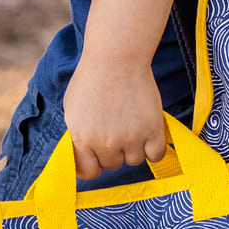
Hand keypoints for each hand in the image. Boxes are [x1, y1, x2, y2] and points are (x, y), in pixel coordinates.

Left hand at [63, 57, 166, 179]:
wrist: (117, 56)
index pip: (89, 172)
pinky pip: (155, 155)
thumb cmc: (93, 76)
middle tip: (117, 125)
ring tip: (132, 121)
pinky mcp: (152, 130)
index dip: (95, 163)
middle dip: (115, 149)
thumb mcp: (73, 108)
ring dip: (134, 146)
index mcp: (82, 137)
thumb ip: (78, 135)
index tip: (99, 154)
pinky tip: (149, 130)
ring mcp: (130, 138)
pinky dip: (153, 147)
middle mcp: (105, 142)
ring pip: (134, 160)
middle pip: (113, 164)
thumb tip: (84, 155)